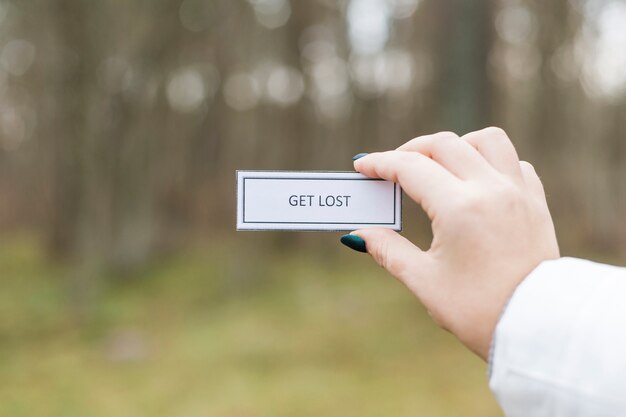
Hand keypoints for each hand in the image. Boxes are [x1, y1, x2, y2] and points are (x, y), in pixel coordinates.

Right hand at [345, 127, 559, 358]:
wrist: (537, 328)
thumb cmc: (479, 310)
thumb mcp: (424, 281)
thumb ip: (388, 250)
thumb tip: (359, 235)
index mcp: (459, 208)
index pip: (411, 167)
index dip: (380, 163)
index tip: (362, 166)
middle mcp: (491, 190)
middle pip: (444, 144)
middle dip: (411, 150)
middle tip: (391, 168)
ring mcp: (518, 192)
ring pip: (487, 139)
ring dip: (456, 144)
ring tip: (438, 165)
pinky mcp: (535, 203)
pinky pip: (513, 162)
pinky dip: (489, 161)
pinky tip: (475, 181)